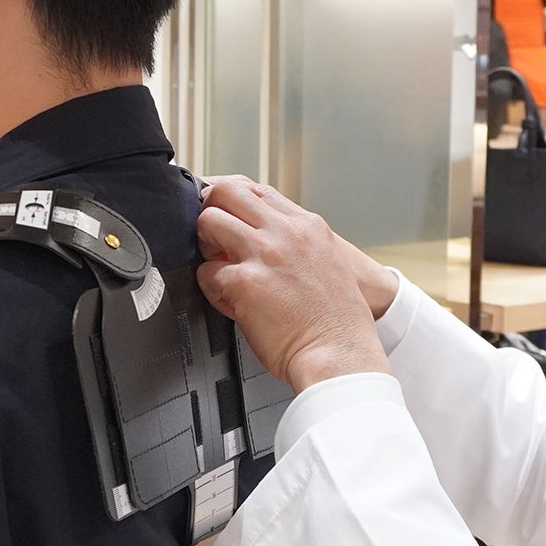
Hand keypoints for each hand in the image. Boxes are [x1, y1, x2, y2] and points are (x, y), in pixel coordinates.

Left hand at [197, 177, 390, 392]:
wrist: (340, 354)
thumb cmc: (336, 322)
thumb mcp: (328, 263)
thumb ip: (298, 244)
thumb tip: (266, 239)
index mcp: (308, 227)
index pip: (258, 190)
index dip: (234, 201)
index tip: (226, 214)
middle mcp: (285, 233)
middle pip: (228, 192)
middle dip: (212, 212)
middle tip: (214, 239)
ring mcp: (264, 254)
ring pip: (209, 221)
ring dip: (205, 245)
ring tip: (219, 266)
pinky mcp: (245, 282)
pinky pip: (207, 273)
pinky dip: (212, 289)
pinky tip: (229, 302)